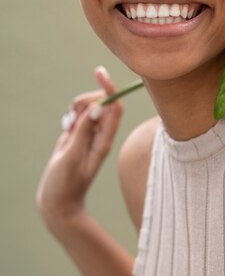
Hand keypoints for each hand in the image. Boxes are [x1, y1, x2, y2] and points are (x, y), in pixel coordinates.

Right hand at [36, 66, 122, 229]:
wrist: (57, 202)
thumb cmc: (66, 184)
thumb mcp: (72, 157)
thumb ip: (83, 131)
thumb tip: (98, 106)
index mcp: (105, 140)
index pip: (115, 107)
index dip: (110, 88)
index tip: (99, 74)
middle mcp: (101, 135)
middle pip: (101, 102)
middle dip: (86, 100)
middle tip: (73, 118)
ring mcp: (90, 134)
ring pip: (88, 107)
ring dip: (77, 109)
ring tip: (68, 128)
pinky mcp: (79, 135)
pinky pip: (78, 115)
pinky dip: (71, 116)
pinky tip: (66, 129)